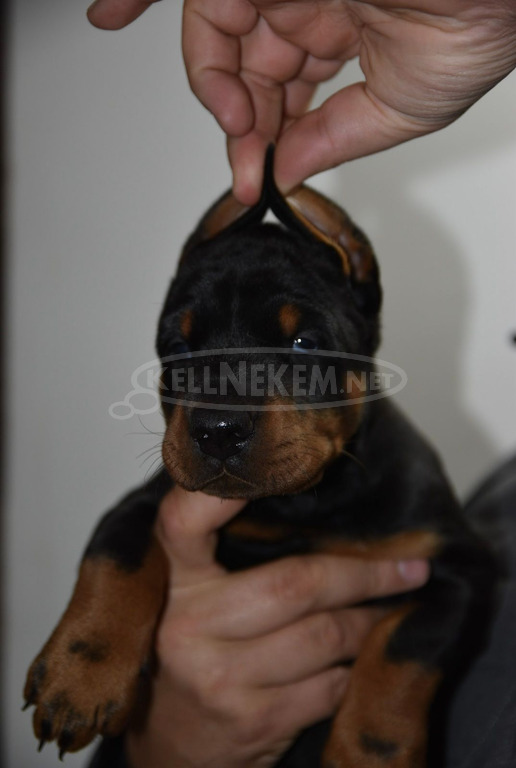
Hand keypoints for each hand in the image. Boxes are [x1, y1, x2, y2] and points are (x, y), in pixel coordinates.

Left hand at [87, 1, 515, 204]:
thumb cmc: (480, 22)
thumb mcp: (398, 109)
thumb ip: (333, 140)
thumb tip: (282, 173)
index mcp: (342, 31)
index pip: (278, 91)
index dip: (263, 137)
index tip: (255, 179)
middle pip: (243, 63)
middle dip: (238, 118)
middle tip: (246, 157)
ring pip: (217, 21)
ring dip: (209, 76)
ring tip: (228, 116)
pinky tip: (108, 14)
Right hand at [125, 487, 428, 767]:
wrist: (169, 749)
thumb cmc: (191, 657)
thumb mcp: (190, 601)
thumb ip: (220, 558)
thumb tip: (309, 514)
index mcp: (173, 581)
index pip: (183, 522)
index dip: (218, 495)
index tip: (270, 475)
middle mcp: (190, 624)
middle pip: (295, 583)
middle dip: (364, 575)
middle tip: (408, 566)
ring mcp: (220, 677)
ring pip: (324, 635)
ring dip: (369, 622)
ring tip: (392, 609)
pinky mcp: (253, 720)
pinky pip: (330, 685)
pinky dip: (356, 669)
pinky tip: (362, 657)